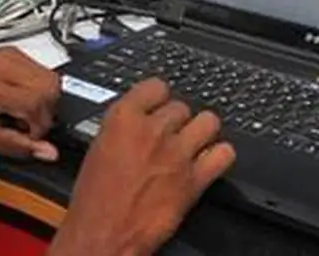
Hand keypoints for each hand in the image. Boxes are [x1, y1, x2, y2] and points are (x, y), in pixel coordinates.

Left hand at [0, 47, 60, 160]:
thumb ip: (15, 145)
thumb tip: (48, 152)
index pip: (38, 102)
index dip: (39, 125)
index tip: (25, 134)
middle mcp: (3, 65)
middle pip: (51, 87)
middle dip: (46, 112)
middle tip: (24, 124)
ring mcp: (9, 55)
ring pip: (51, 78)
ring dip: (43, 101)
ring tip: (19, 112)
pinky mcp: (12, 52)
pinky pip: (41, 70)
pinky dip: (37, 89)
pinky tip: (17, 99)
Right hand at [50, 79, 235, 255]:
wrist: (104, 233)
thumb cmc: (94, 198)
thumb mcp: (97, 148)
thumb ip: (122, 128)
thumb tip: (138, 121)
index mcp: (124, 118)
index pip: (156, 86)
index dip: (159, 97)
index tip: (159, 103)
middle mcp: (153, 131)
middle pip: (182, 106)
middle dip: (177, 120)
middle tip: (171, 134)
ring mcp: (177, 154)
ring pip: (208, 122)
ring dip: (202, 130)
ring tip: (195, 141)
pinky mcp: (195, 180)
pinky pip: (224, 154)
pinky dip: (220, 155)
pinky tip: (210, 160)